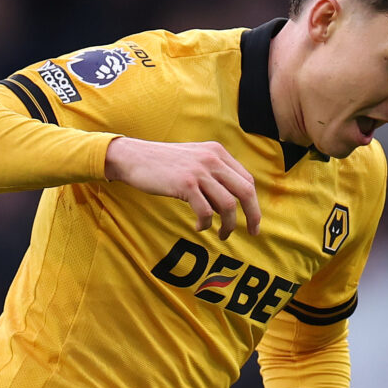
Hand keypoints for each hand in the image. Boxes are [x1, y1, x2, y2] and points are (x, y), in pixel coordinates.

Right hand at [103, 136, 261, 238]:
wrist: (133, 157)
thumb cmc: (164, 164)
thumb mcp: (194, 160)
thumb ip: (214, 175)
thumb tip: (231, 205)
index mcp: (217, 152)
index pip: (247, 180)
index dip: (254, 203)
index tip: (253, 220)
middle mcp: (212, 159)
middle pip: (246, 191)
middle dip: (253, 215)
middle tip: (253, 232)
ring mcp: (199, 171)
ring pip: (228, 205)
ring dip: (229, 225)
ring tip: (223, 235)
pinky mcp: (185, 184)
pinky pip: (206, 212)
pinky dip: (207, 224)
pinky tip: (200, 226)